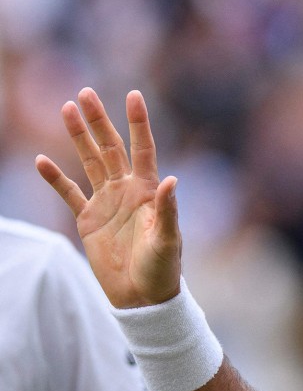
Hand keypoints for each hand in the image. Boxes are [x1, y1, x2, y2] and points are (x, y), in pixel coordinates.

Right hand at [36, 88, 181, 307]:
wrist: (143, 297)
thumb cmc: (163, 270)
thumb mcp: (168, 240)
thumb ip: (168, 210)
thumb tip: (171, 180)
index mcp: (148, 191)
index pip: (143, 149)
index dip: (138, 123)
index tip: (134, 95)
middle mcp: (127, 190)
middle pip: (111, 148)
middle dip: (99, 121)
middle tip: (85, 93)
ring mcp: (106, 203)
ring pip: (90, 162)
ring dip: (79, 138)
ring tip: (66, 109)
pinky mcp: (88, 220)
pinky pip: (69, 194)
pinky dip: (55, 179)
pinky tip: (41, 160)